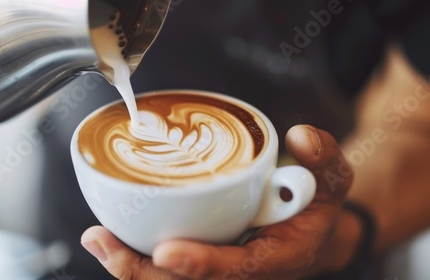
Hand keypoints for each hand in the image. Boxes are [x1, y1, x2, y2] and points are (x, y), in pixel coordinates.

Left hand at [81, 125, 359, 279]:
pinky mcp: (203, 260)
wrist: (307, 235)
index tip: (166, 252)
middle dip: (141, 271)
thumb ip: (324, 158)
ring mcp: (218, 270)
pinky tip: (110, 236)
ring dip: (128, 265)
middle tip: (102, 241)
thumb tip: (300, 137)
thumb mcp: (332, 182)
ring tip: (96, 238)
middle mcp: (240, 274)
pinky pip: (165, 267)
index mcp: (273, 260)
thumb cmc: (314, 209)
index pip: (236, 270)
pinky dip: (135, 255)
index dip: (201, 264)